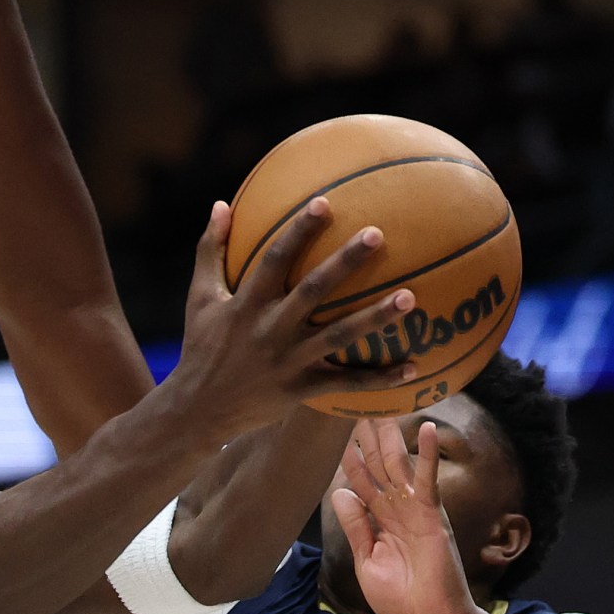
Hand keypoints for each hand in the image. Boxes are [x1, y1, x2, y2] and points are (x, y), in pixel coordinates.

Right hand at [166, 198, 422, 436]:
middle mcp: (269, 330)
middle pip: (313, 291)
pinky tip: (413, 369)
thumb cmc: (201, 347)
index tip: (324, 203)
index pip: (274, 260)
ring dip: (375, 318)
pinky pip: (345, 384)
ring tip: (410, 297)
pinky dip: (379, 378)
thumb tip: (220, 205)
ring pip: (338, 336)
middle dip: (345, 261)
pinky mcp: (300, 389)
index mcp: (245, 304)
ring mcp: (288, 361)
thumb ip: (210, 252)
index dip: (298, 232)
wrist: (199, 410)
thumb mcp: (199, 298)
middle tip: (377, 234)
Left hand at [329, 417, 477, 613]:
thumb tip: (339, 493)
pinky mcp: (432, 515)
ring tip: (382, 403)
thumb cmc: (400, 598)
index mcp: (378, 521)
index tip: (335, 431)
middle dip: (367, 436)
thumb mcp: (367, 560)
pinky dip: (428, 455)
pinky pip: (428, 480)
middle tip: (356, 402)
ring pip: (398, 465)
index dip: (348, 457)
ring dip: (389, 435)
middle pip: (378, 465)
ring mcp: (414, 509)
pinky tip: (427, 428)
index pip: (360, 481)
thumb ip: (356, 526)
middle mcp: (396, 509)